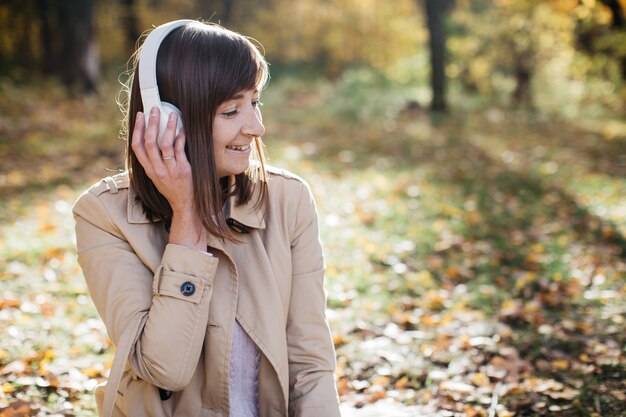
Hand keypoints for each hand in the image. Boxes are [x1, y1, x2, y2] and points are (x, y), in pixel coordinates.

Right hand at [132, 107, 205, 249]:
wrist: (186, 204)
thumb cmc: (172, 187)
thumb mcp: (157, 175)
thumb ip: (154, 160)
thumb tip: (154, 136)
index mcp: (148, 170)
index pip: (136, 147)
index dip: (137, 129)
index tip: (140, 116)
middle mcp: (156, 170)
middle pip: (149, 143)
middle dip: (151, 123)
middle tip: (154, 109)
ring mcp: (170, 170)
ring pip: (165, 144)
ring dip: (168, 127)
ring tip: (172, 115)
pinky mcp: (183, 170)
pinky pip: (180, 150)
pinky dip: (181, 137)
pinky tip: (183, 129)